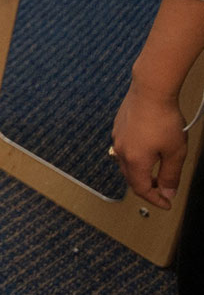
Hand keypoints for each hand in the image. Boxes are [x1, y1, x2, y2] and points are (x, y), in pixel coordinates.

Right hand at [111, 83, 186, 209]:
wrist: (150, 91)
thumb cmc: (164, 119)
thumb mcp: (175, 152)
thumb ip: (170, 176)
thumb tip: (167, 192)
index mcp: (135, 161)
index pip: (141, 189)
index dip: (155, 200)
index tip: (166, 203)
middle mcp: (121, 151)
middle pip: (131, 178)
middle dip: (147, 187)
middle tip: (162, 189)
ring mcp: (117, 139)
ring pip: (126, 164)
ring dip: (140, 172)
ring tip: (156, 170)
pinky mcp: (118, 128)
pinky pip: (124, 150)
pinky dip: (135, 158)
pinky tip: (148, 150)